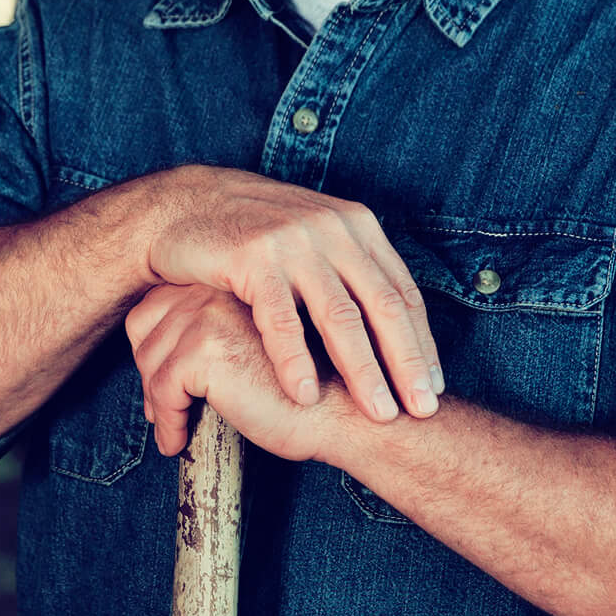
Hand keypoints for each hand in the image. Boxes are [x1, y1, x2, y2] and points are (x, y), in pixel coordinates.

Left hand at [126, 284, 359, 463]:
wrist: (349, 413)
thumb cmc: (314, 389)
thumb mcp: (261, 348)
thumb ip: (223, 335)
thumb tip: (165, 358)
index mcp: (231, 283)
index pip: (162, 300)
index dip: (154, 342)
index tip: (163, 383)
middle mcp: (216, 289)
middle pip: (145, 322)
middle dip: (147, 370)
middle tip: (161, 410)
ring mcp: (209, 316)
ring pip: (150, 357)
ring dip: (155, 401)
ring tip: (171, 428)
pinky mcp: (207, 350)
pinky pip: (162, 388)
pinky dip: (166, 421)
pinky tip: (178, 441)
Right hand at [139, 166, 440, 420]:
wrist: (184, 204)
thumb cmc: (251, 233)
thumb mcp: (312, 240)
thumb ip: (349, 270)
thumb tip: (391, 320)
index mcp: (356, 227)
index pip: (403, 292)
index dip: (421, 343)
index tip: (431, 388)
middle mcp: (333, 230)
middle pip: (383, 306)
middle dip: (406, 362)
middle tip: (421, 409)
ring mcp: (294, 241)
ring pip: (339, 316)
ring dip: (363, 369)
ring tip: (378, 411)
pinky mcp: (252, 256)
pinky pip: (280, 318)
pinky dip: (295, 360)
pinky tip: (304, 394)